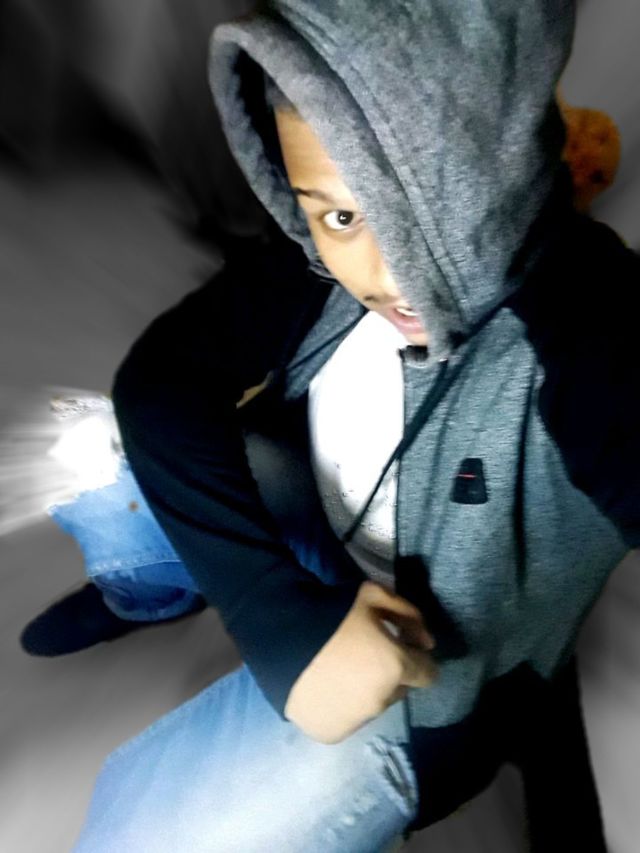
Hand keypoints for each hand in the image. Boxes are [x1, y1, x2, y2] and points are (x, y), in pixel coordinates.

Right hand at [284, 580, 438, 743]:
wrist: (279, 636)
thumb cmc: (331, 612)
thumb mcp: (374, 595)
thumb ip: (410, 616)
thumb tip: (428, 642)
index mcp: (395, 666)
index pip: (428, 674)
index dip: (416, 659)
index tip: (399, 648)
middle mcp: (381, 700)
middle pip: (399, 691)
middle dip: (389, 675)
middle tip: (364, 657)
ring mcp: (356, 721)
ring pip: (373, 707)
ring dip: (366, 692)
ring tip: (340, 672)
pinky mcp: (331, 733)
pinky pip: (348, 721)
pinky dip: (342, 708)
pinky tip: (325, 687)